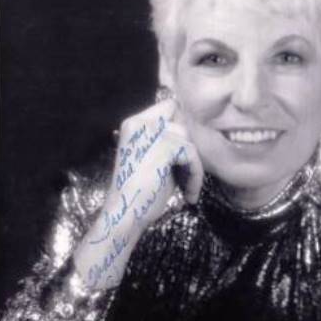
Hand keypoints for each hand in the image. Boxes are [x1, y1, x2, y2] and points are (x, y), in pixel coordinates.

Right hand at [74, 99, 203, 289]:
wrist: (126, 213)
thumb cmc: (139, 193)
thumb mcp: (153, 159)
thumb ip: (167, 142)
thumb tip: (192, 134)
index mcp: (134, 124)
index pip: (169, 107)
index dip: (180, 127)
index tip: (184, 155)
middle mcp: (140, 122)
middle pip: (182, 124)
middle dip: (187, 151)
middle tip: (186, 176)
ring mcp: (152, 132)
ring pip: (189, 140)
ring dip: (193, 167)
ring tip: (187, 188)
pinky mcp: (165, 146)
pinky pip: (192, 155)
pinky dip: (195, 176)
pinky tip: (188, 194)